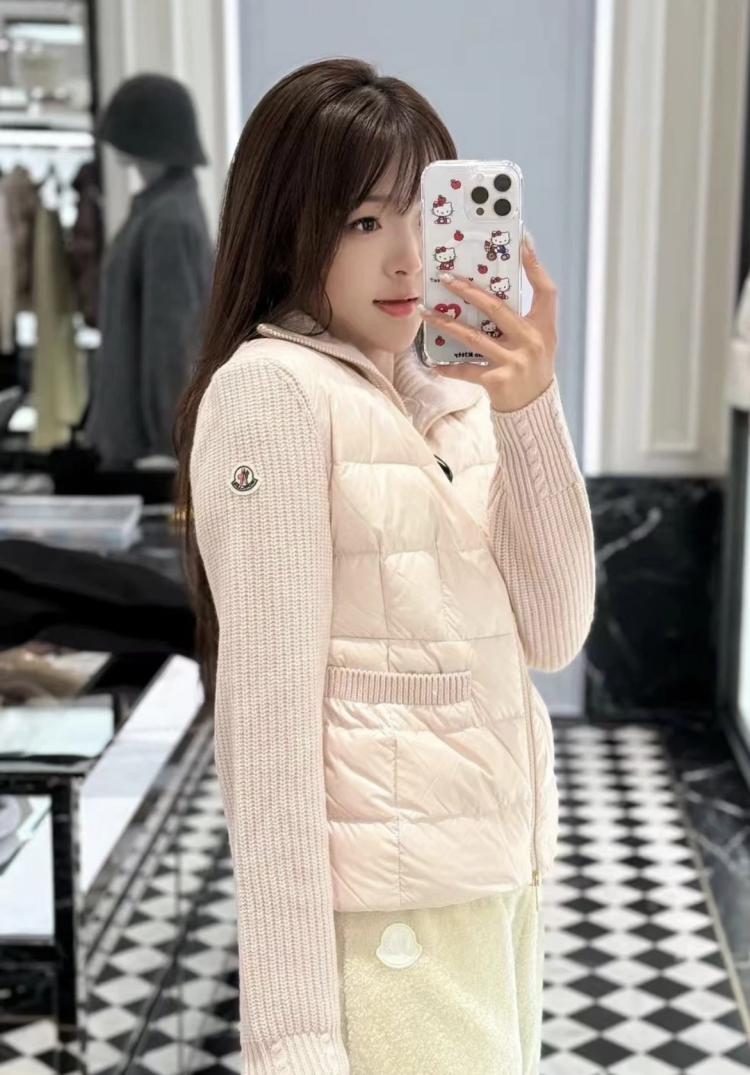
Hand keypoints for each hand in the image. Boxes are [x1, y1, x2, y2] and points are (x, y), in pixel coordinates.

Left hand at [418, 236, 558, 412]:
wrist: (534, 410)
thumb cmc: (531, 369)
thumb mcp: (537, 341)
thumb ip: (520, 319)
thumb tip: (488, 291)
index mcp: (544, 327)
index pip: (545, 290)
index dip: (535, 265)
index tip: (523, 241)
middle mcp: (531, 341)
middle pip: (496, 308)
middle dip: (468, 291)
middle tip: (445, 278)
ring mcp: (515, 361)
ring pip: (474, 337)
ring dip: (446, 324)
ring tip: (425, 313)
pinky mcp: (498, 381)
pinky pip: (467, 370)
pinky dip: (450, 367)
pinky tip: (434, 363)